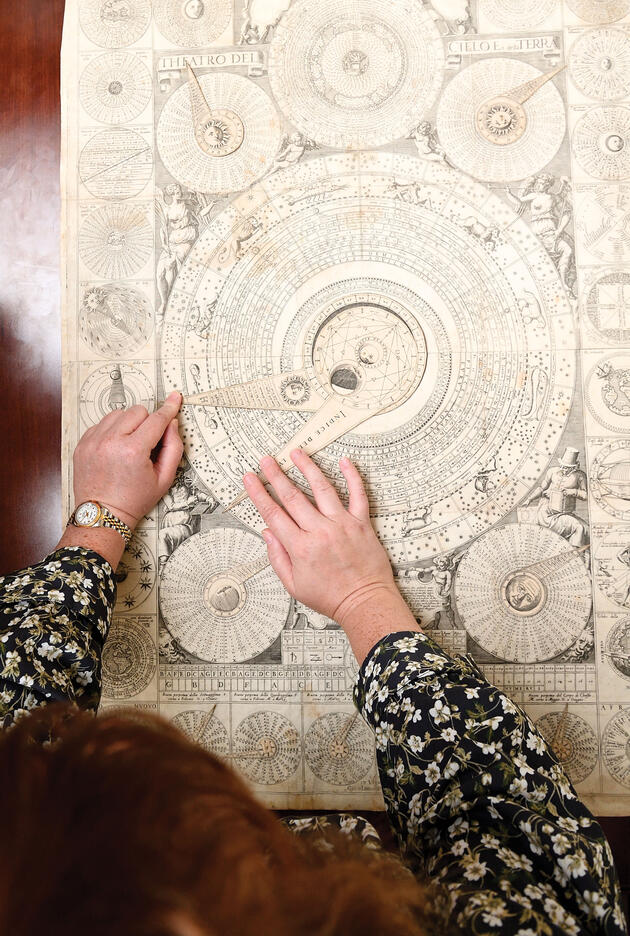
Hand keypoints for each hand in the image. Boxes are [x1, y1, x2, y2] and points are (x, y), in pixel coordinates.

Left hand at [73, 391, 183, 529]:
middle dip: (146, 422)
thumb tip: (171, 423)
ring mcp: (93, 442)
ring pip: (118, 413)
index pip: (156, 420)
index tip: (175, 398)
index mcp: (133, 451)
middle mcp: (111, 442)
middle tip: (147, 442)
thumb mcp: (164, 478)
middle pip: (137, 411)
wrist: (103, 515)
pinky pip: (101, 423)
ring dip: (128, 424)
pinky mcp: (82, 444)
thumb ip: (174, 447)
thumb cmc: (135, 499)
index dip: (168, 409)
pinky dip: (111, 431)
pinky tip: (115, 448)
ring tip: (129, 445)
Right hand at [243, 450, 398, 624]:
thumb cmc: (331, 597)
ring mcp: (342, 524)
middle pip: (293, 496)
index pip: (273, 514)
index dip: (259, 494)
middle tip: (267, 460)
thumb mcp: (294, 585)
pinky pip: (358, 494)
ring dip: (307, 468)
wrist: (364, 603)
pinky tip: (344, 462)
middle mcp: (319, 531)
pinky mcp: (361, 523)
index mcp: (300, 547)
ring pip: (321, 488)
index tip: (250, 479)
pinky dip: (352, 476)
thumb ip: (278, 558)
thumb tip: (268, 533)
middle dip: (276, 475)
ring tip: (296, 453)